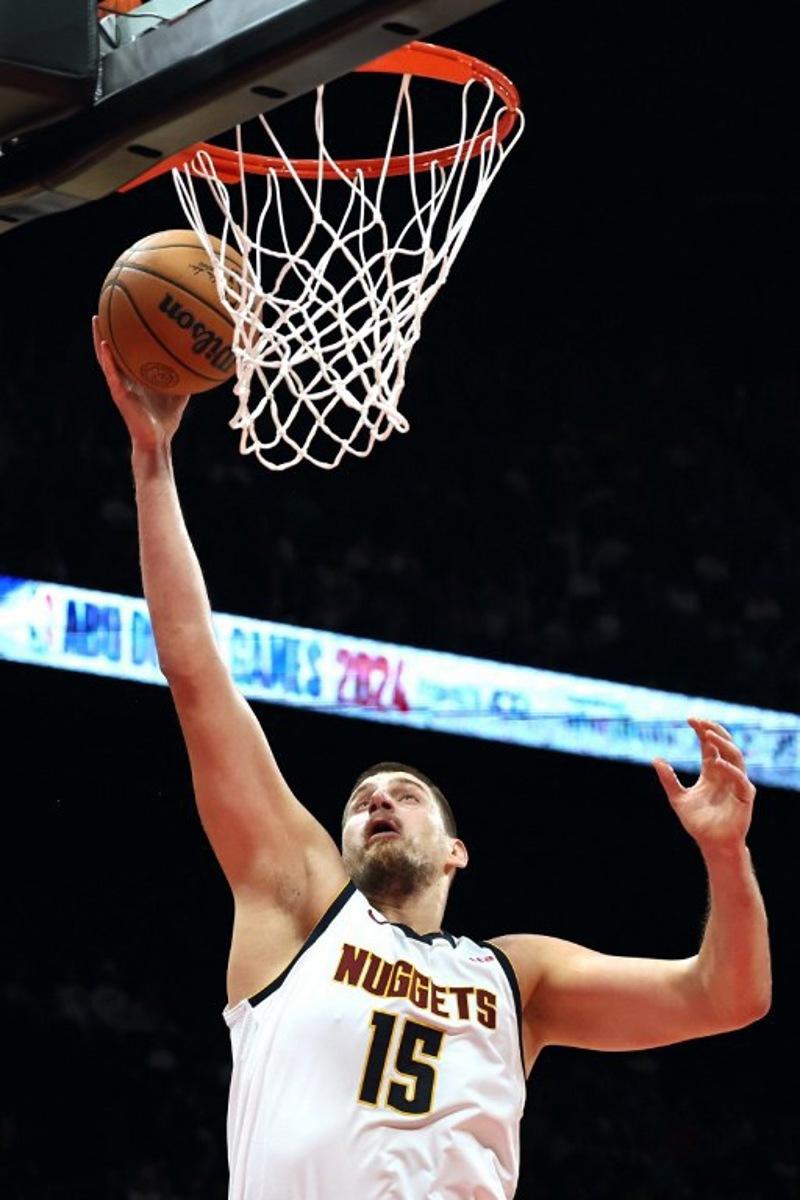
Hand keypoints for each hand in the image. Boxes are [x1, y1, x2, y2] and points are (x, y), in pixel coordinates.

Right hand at [92, 316, 189, 448]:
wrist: (158, 439)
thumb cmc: (166, 419)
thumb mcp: (179, 393)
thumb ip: (185, 377)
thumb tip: (200, 362)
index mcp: (136, 376)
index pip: (127, 350)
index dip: (124, 334)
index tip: (124, 312)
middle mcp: (125, 377)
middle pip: (113, 349)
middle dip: (108, 329)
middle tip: (105, 306)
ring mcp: (120, 385)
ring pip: (105, 357)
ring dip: (99, 338)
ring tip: (96, 318)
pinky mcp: (119, 394)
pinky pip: (111, 373)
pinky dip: (107, 359)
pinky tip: (104, 344)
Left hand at [653, 718, 754, 854]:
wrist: (711, 844)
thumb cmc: (698, 823)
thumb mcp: (678, 798)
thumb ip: (668, 779)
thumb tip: (655, 759)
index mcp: (711, 772)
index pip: (709, 745)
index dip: (702, 731)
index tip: (690, 719)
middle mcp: (726, 774)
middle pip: (725, 745)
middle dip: (714, 730)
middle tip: (701, 721)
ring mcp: (737, 784)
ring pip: (736, 757)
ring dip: (723, 744)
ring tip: (708, 734)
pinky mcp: (744, 797)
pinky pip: (741, 780)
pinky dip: (730, 770)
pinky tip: (717, 762)